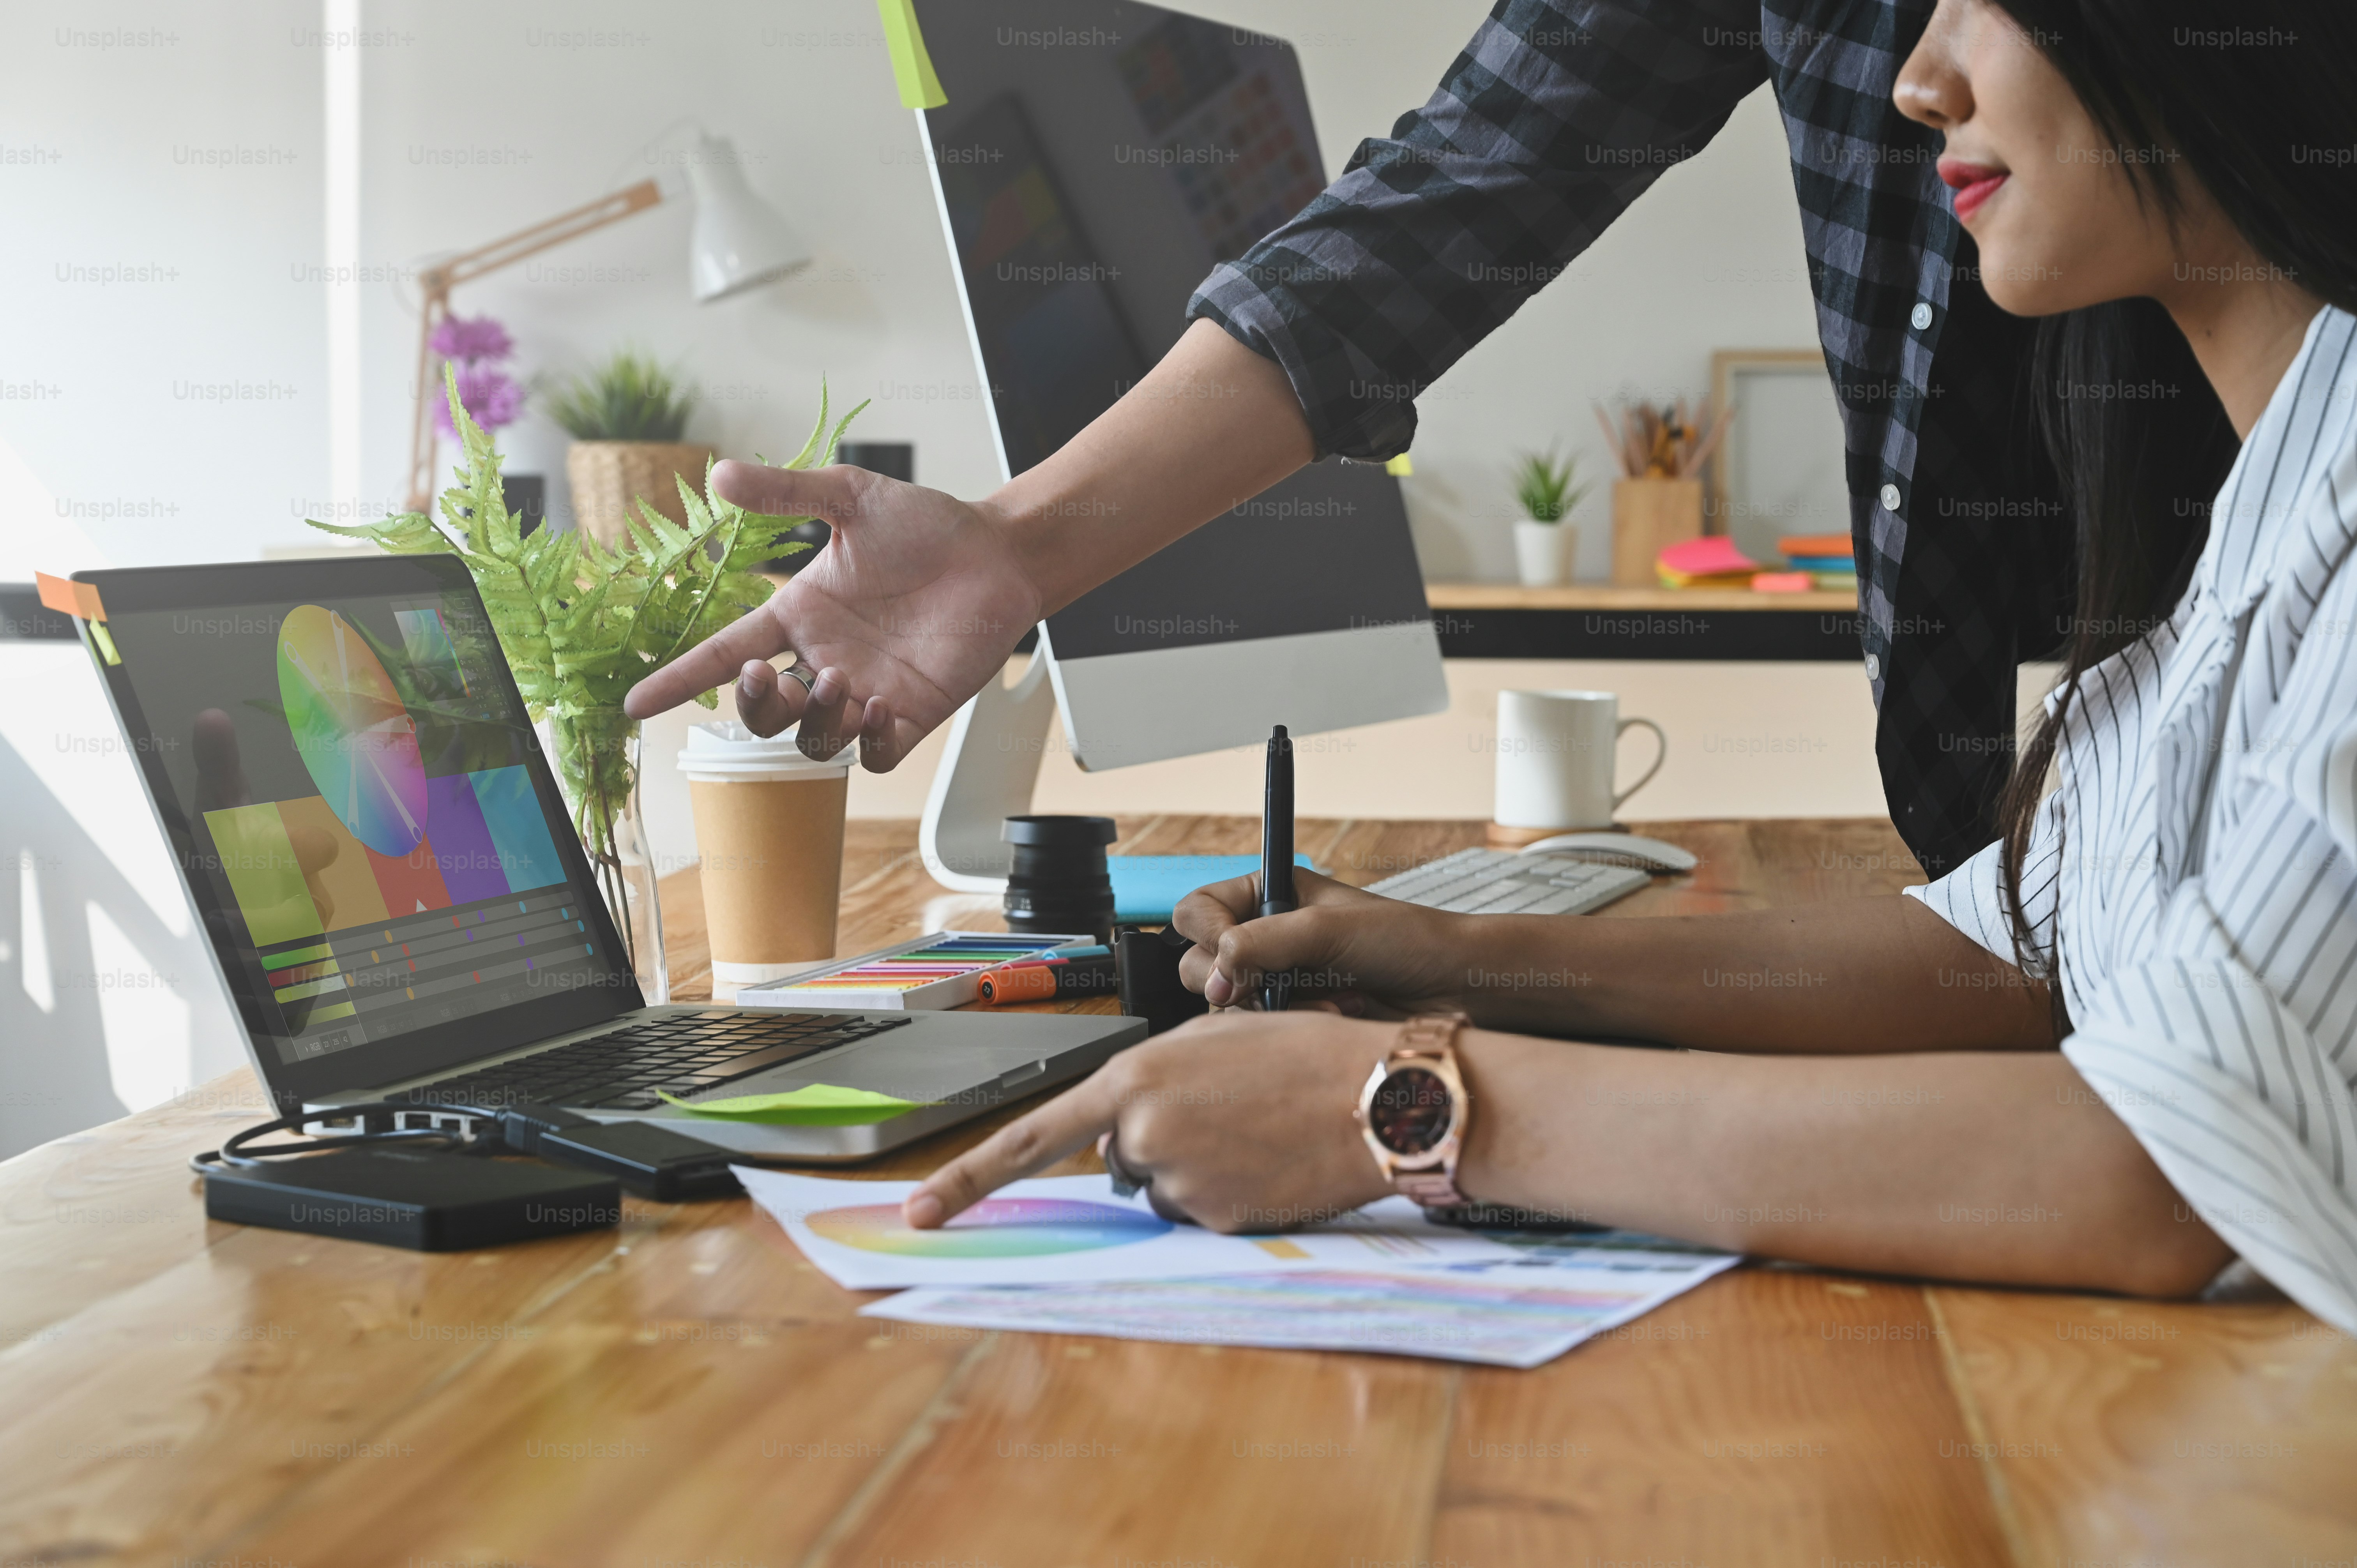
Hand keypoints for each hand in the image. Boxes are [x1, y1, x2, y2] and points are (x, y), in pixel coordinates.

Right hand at [621, 460, 1041, 768]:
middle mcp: (824, 659)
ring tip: (844, 680)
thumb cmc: (927, 525)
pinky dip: (862, 744)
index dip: (681, 678)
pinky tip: (875, 707)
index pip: (725, 653)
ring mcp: (864, 692)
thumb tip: (719, 474)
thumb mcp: (850, 497)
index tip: (636, 701)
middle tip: (773, 674)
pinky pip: (871, 756)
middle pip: (763, 709)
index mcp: (799, 615)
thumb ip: (786, 493)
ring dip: (815, 717)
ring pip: (812, 737)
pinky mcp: (909, 715)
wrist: (997, 552)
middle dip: (755, 703)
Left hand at [904, 1011, 1395, 1232]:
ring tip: (1254, 1130)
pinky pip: (1200, 1212)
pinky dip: (1227, 1191)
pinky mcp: (1217, 1221)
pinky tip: (1270, 1159)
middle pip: (1118, 1155)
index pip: (1027, 1138)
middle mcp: (1143, 1135)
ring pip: (1161, 1187)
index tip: (918, 1212)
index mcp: (1132, 1080)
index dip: (965, 1179)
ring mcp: (1179, 1183)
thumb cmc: (1303, 1053)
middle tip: (1224, 1110)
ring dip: (1194, 1165)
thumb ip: (1150, 1081)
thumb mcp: (1210, 1041)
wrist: (1377, 1094)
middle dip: (1157, 1137)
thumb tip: (1123, 1130)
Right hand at [1173, 868, 1484, 1017]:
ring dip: (1271, 1008)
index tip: (1229, 956)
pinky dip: (1291, 1028)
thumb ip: (1260, 944)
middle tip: (1269, 985)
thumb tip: (1214, 975)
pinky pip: (1258, 1032)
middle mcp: (1264, 935)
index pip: (1196, 910)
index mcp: (1268, 894)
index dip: (1207, 934)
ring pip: (1225, 1005)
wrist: (1453, 986)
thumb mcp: (1327, 929)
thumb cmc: (1406, 939)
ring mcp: (1276, 980)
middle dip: (1235, 980)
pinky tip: (1334, 1015)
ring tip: (1325, 998)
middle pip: (1197, 963)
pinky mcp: (1293, 1018)